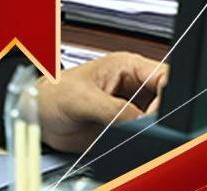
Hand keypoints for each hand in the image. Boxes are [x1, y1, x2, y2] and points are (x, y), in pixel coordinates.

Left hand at [34, 51, 168, 152]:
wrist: (37, 117)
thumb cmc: (49, 95)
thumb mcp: (80, 98)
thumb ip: (113, 109)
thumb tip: (139, 121)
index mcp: (125, 66)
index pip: (163, 76)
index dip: (167, 96)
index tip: (156, 115)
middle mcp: (133, 85)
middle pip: (168, 99)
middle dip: (162, 116)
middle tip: (144, 128)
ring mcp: (132, 106)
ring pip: (162, 118)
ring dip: (153, 129)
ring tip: (132, 132)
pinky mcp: (128, 126)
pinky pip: (148, 133)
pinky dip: (145, 139)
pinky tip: (130, 140)